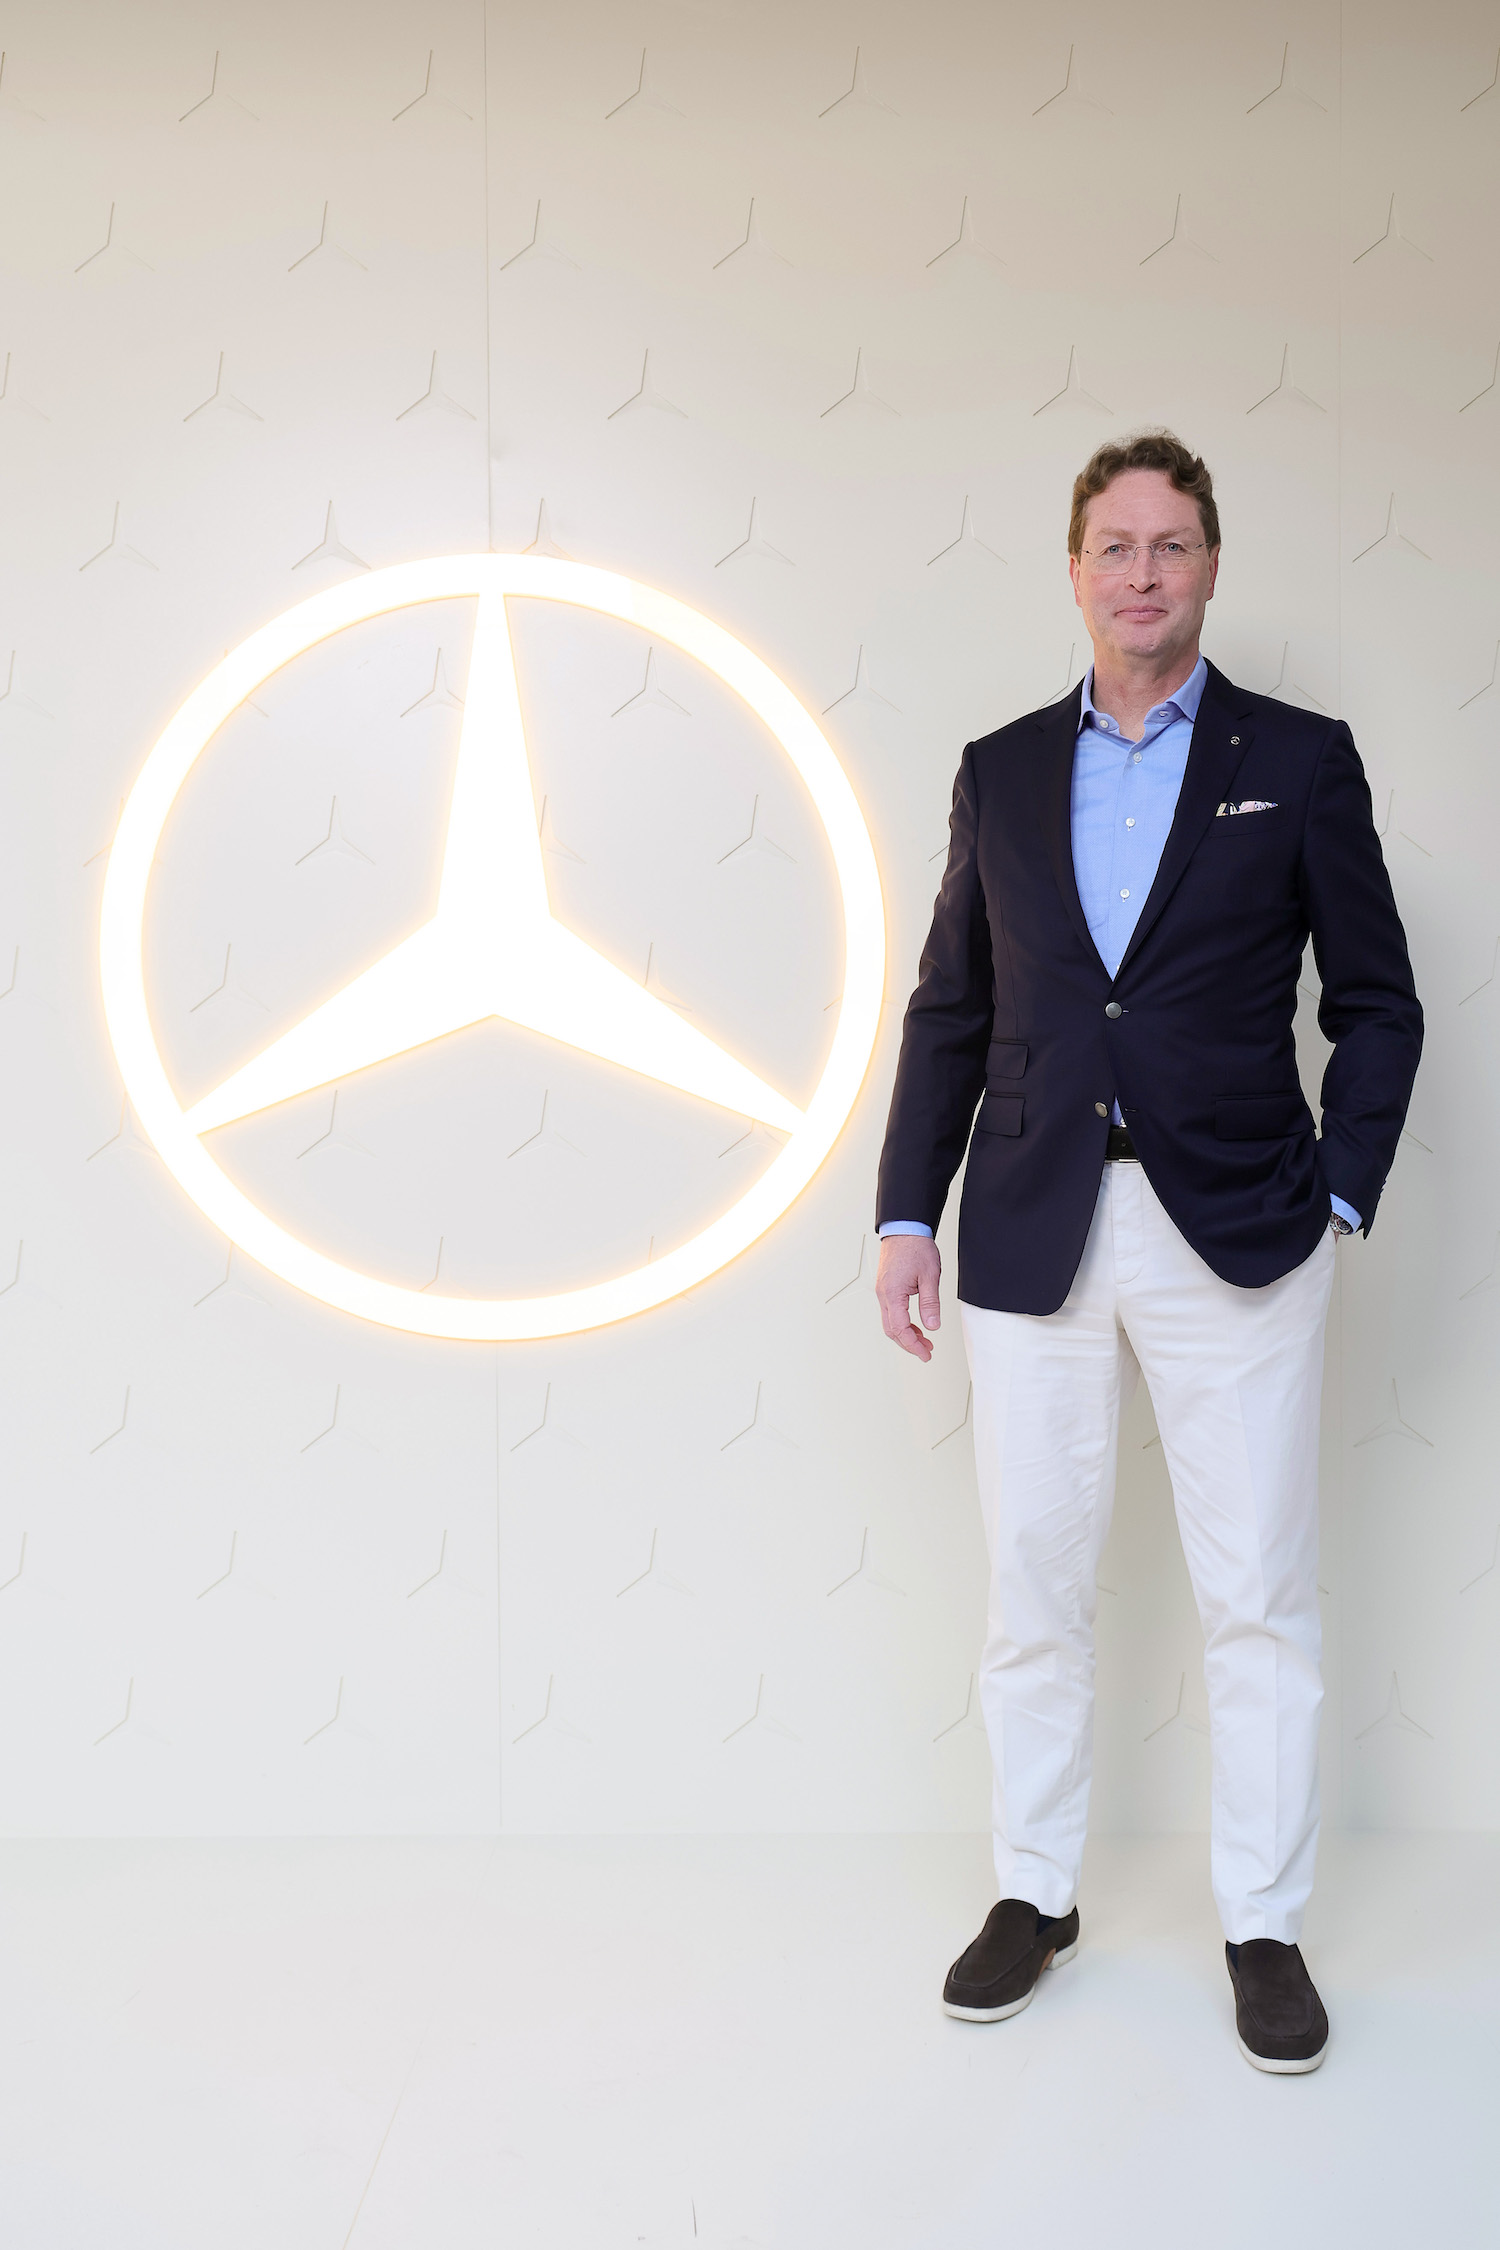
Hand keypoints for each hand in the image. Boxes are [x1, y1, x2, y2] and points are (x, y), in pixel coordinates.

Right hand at [876, 1234, 941, 1361]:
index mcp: (892, 1294)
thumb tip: (932, 1326)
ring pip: (890, 1322)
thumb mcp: (929, 1276)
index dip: (913, 1345)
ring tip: (923, 1340)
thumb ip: (930, 1303)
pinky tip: (915, 1324)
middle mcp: (883, 1295)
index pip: (900, 1329)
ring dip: (906, 1334)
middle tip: (926, 1351)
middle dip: (909, 1344)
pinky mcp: (886, 1287)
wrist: (904, 1228)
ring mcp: (883, 1291)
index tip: (925, 1353)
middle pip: (892, 1330)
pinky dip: (902, 1323)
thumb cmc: (915, 1247)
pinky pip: (891, 1312)